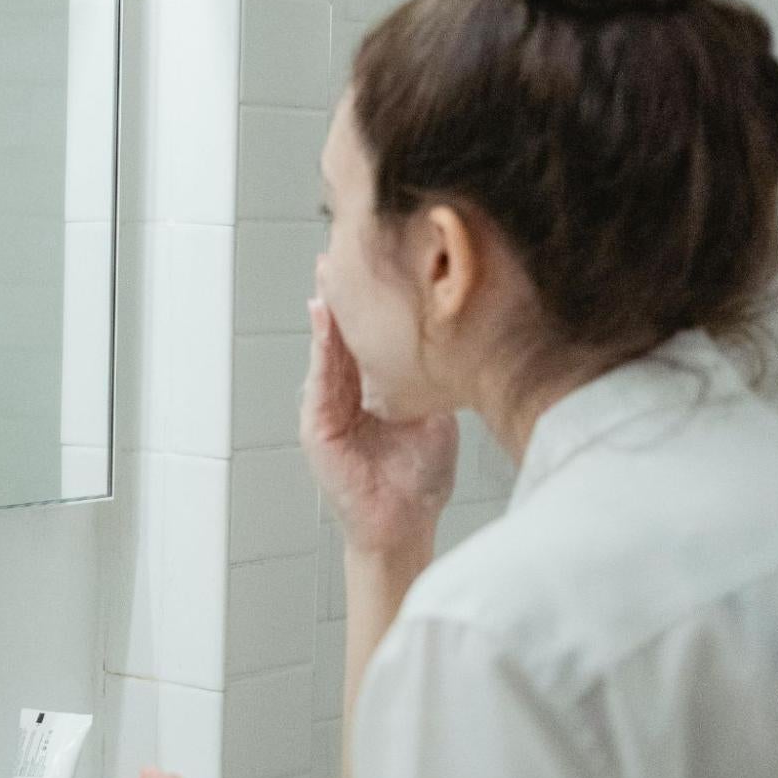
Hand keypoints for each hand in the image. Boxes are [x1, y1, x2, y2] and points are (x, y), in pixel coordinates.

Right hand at [300, 287, 457, 558]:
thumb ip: (431, 385)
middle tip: (341, 251)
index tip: (379, 265)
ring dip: (328, 314)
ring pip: (328, 351)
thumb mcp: (433, 418)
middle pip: (342, 337)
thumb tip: (460, 346)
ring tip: (328, 276)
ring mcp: (327, 410)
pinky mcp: (317, 427)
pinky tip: (325, 321)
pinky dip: (321, 349)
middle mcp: (346, 395)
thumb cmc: (419, 481)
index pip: (368, 339)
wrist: (404, 525)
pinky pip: (319, 380)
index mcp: (373, 391)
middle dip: (341, 296)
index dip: (371, 304)